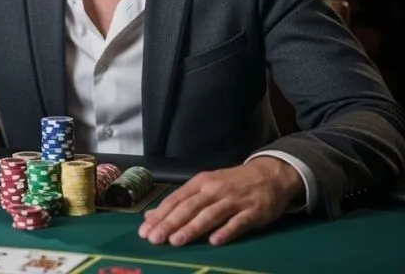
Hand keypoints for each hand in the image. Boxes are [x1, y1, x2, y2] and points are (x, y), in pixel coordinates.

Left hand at [138, 157, 302, 246]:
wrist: (269, 174)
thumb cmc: (232, 183)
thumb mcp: (206, 185)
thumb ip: (182, 201)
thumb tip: (153, 215)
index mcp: (200, 183)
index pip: (176, 199)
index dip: (160, 215)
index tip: (145, 229)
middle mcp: (214, 190)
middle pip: (189, 208)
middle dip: (170, 223)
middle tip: (154, 238)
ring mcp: (234, 200)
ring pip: (209, 215)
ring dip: (192, 228)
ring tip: (176, 241)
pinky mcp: (252, 212)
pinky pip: (237, 223)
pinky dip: (226, 232)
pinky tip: (214, 242)